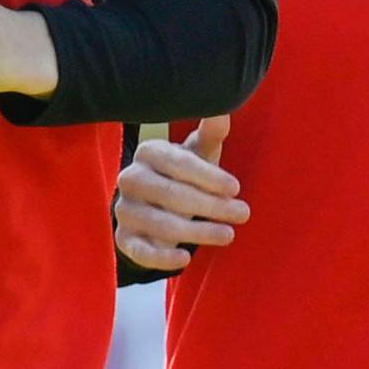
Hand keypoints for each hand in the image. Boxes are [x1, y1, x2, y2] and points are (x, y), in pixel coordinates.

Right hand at [115, 117, 246, 271]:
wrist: (158, 205)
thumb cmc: (186, 174)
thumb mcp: (200, 153)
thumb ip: (211, 133)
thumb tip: (222, 109)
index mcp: (149, 152)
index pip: (178, 163)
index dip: (208, 176)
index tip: (235, 188)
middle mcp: (131, 178)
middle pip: (171, 195)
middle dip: (211, 206)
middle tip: (243, 213)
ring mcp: (124, 210)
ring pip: (160, 224)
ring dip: (197, 232)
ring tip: (228, 235)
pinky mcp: (124, 238)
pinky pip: (140, 251)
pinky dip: (162, 258)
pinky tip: (186, 259)